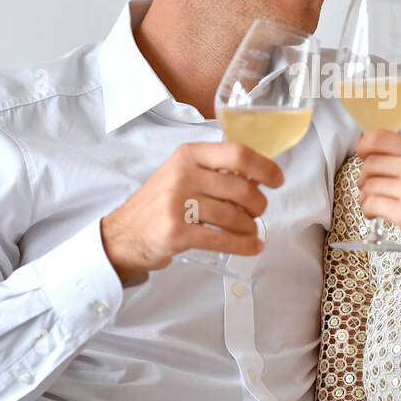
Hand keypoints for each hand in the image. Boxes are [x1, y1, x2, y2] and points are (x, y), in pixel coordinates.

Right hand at [100, 141, 283, 283]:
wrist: (122, 234)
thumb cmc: (159, 204)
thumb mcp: (181, 174)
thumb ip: (214, 170)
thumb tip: (259, 176)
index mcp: (188, 155)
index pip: (237, 154)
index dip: (264, 167)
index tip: (277, 179)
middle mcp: (182, 175)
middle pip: (241, 189)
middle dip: (258, 204)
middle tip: (257, 212)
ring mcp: (177, 205)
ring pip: (234, 216)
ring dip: (250, 227)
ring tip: (250, 231)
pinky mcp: (176, 233)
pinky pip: (222, 239)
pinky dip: (243, 245)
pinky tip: (252, 246)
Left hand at [354, 129, 400, 284]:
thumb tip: (372, 153)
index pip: (380, 138)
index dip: (364, 147)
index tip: (362, 158)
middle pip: (370, 163)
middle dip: (364, 178)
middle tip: (371, 189)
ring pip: (368, 185)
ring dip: (366, 197)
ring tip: (378, 205)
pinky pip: (370, 204)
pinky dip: (368, 210)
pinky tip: (376, 215)